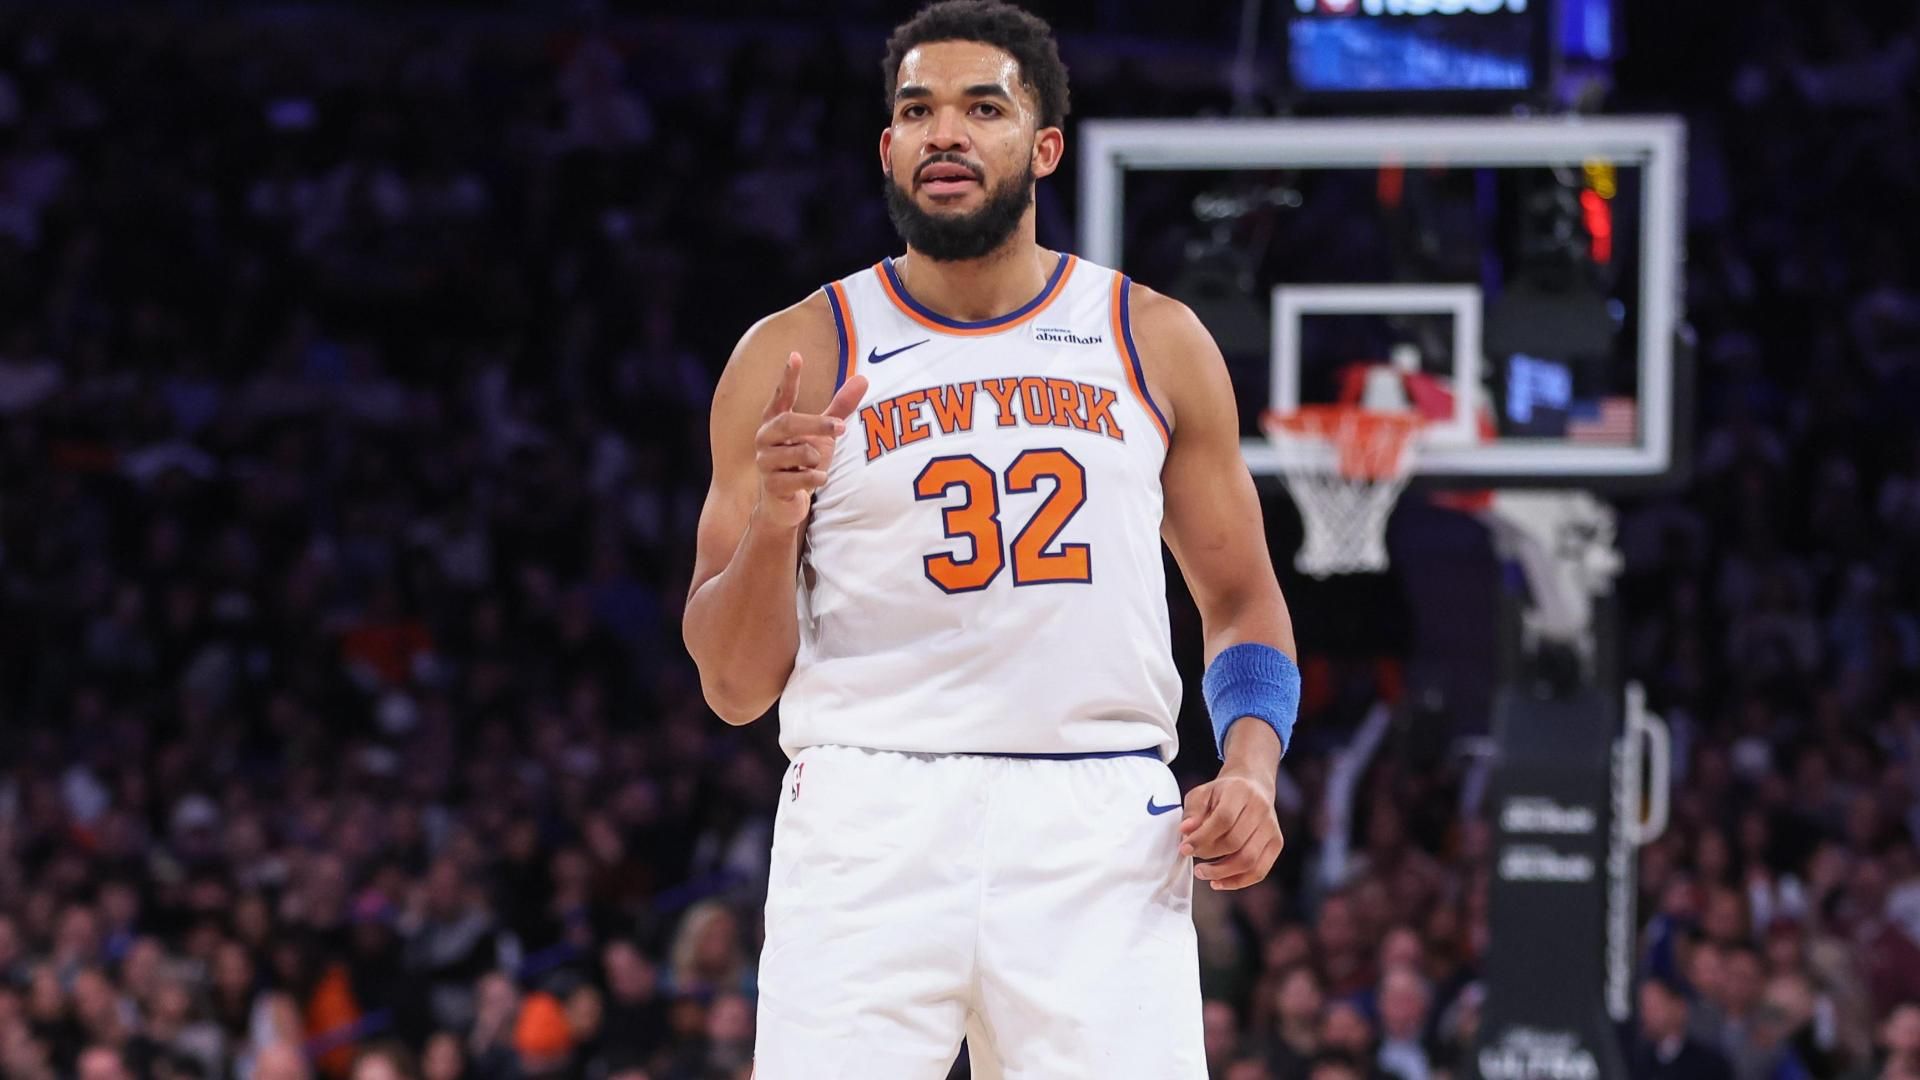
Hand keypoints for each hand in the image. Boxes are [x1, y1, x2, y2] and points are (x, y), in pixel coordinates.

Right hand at [754, 351, 868, 528]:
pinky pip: (801, 478)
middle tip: (840, 428)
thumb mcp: (823, 435)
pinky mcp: (771, 485)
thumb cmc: (802, 461)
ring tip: (815, 464)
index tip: (796, 355)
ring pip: (800, 454)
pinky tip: (814, 479)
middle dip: (817, 425)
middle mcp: (765, 437)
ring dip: (816, 458)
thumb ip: (839, 409)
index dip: (788, 377)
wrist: (784, 502)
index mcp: (775, 420)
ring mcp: (765, 462)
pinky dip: (815, 478)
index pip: (782, 395)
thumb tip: (864, 379)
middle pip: (788, 423)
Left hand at [1179, 769, 1283, 890]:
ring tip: (1203, 873)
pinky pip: (1259, 871)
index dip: (1202, 837)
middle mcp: (1260, 809)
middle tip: (1193, 859)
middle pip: (1235, 842)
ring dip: (1222, 873)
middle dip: (1209, 855)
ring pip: (1248, 860)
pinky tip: (1219, 882)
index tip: (1185, 848)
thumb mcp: (1203, 793)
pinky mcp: (1276, 843)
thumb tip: (1186, 831)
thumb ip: (1192, 811)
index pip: (1223, 819)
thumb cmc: (1224, 793)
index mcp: (1241, 792)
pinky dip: (1238, 881)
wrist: (1253, 787)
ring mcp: (1271, 827)